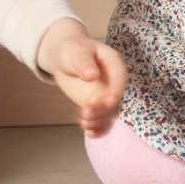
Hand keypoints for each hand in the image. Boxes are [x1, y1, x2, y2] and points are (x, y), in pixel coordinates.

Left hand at [36, 18, 126, 134]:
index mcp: (114, 64)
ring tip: (84, 123)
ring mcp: (106, 95)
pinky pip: (102, 120)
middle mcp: (114, 82)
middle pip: (116, 100)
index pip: (120, 78)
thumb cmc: (73, 49)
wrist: (64, 58)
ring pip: (110, 113)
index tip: (108, 101)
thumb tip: (92, 75)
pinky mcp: (98, 105)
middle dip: (104, 110)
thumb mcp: (77, 52)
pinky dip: (98, 128)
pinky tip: (90, 134)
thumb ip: (84, 63)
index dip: (116, 91)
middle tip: (86, 113)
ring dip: (99, 121)